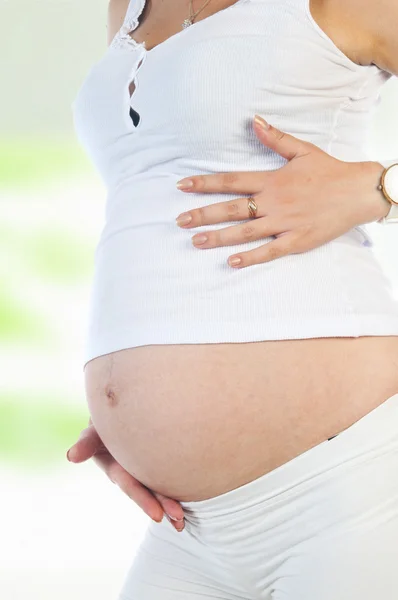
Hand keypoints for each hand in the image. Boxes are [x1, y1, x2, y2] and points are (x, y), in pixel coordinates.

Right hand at [66, 418, 184, 531]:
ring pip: (159, 485)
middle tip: (179, 521)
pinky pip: (168, 471)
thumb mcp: (94, 430)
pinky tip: (194, 492)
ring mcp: (144, 465)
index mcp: (117, 467)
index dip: (144, 499)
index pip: (132, 485)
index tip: (158, 516)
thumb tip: (71, 457)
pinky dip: (179, 482)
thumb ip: (86, 442)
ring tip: (183, 521)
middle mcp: (132, 471)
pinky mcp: (157, 458)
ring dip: (171, 503)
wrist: (119, 408)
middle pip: (148, 490)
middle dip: (162, 505)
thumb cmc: (104, 419)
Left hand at [175, 115, 386, 268]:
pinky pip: (270, 251)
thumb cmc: (330, 171)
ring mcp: (284, 223)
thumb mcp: (302, 150)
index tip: (182, 186)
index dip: (205, 183)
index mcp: (272, 180)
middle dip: (203, 214)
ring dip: (219, 237)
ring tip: (195, 241)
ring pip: (245, 231)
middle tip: (180, 221)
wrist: (359, 192)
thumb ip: (275, 138)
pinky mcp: (297, 240)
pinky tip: (232, 262)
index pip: (231, 180)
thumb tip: (253, 120)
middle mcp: (274, 202)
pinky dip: (251, 257)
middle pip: (232, 209)